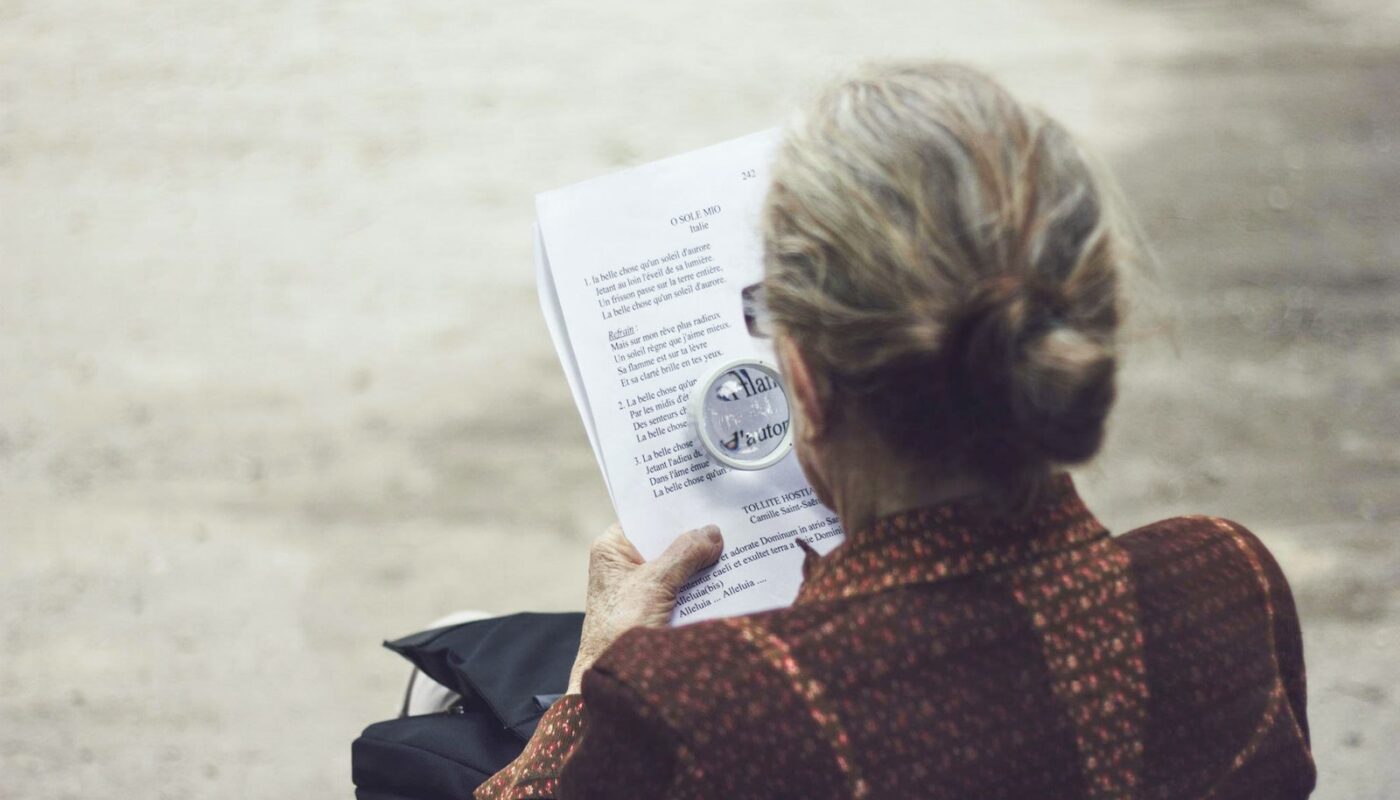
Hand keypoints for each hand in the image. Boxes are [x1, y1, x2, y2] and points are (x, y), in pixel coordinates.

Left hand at [567, 523, 722, 693]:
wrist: (614, 685)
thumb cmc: (620, 631)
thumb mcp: (655, 584)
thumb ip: (684, 554)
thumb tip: (712, 533)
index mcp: (613, 549)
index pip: (647, 517)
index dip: (675, 508)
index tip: (707, 497)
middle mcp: (626, 564)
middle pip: (667, 541)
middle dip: (696, 537)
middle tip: (731, 522)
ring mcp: (643, 588)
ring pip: (679, 566)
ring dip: (704, 562)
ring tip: (739, 546)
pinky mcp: (658, 609)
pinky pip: (685, 589)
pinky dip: (704, 585)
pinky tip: (731, 576)